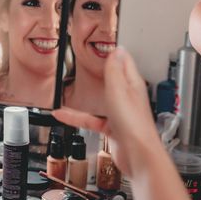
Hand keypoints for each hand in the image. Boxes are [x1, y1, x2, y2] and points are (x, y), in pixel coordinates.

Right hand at [53, 47, 159, 177]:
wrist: (138, 156)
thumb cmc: (133, 125)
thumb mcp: (119, 90)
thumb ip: (115, 71)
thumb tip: (116, 50)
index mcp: (133, 85)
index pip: (125, 63)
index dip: (115, 52)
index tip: (105, 44)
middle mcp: (127, 98)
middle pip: (113, 80)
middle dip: (100, 72)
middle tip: (87, 62)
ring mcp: (119, 114)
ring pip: (99, 100)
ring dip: (86, 94)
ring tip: (71, 87)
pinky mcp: (112, 129)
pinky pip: (90, 118)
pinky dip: (76, 116)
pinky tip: (63, 115)